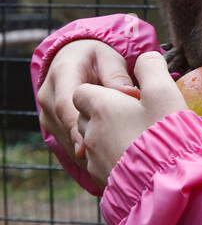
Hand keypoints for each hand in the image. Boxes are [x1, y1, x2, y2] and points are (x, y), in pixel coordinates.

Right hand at [37, 38, 142, 163]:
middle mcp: (48, 94)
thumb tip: (131, 95)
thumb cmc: (97, 60)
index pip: (64, 104)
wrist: (75, 59)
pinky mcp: (52, 125)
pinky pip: (66, 144)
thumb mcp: (109, 59)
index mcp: (62, 74)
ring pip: (63, 138)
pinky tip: (104, 164)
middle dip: (85, 144)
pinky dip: (83, 155)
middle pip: (63, 125)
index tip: (86, 148)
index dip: (75, 128)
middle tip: (109, 162)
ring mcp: (47, 112)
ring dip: (85, 153)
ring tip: (110, 165)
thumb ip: (117, 76)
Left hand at [72, 51, 188, 190]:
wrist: (168, 183)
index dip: (100, 92)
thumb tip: (146, 59)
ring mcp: (94, 158)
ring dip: (108, 138)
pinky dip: (113, 159)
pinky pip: (101, 163)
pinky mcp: (102, 179)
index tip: (123, 99)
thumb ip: (151, 68)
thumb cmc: (166, 133)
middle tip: (133, 119)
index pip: (82, 92)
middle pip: (86, 117)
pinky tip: (137, 161)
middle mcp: (90, 132)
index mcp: (101, 106)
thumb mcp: (165, 92)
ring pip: (93, 141)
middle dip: (103, 115)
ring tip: (136, 141)